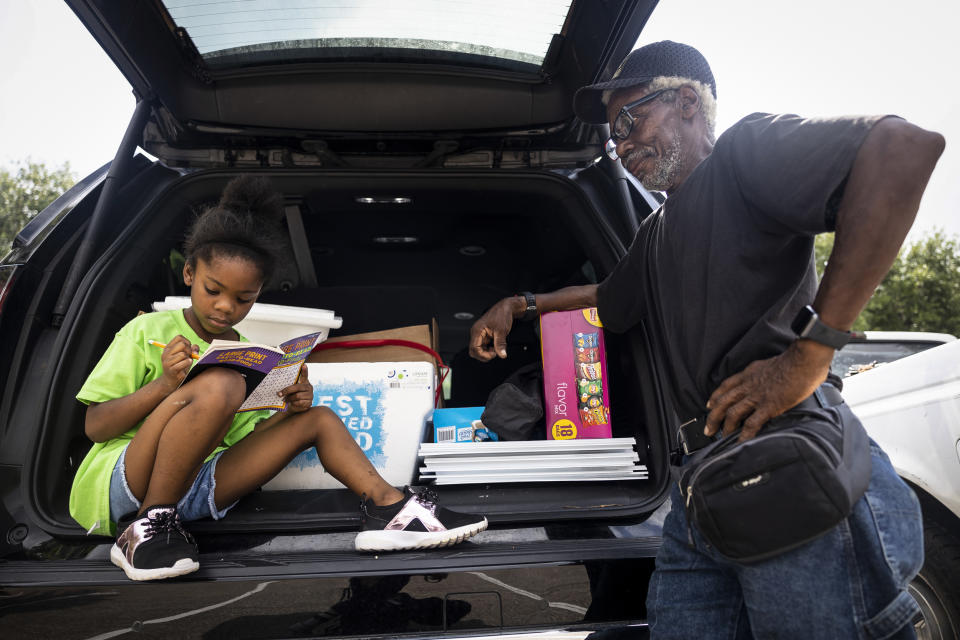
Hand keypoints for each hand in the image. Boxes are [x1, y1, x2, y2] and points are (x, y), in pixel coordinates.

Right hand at [159, 335, 198, 391]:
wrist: (170, 381)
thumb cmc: (179, 366)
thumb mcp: (185, 356)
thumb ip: (192, 349)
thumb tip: (195, 348)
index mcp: (167, 348)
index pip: (179, 338)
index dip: (187, 342)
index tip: (187, 349)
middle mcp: (166, 354)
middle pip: (182, 344)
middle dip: (188, 350)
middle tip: (187, 357)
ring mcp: (167, 362)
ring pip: (183, 354)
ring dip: (188, 359)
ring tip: (185, 363)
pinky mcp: (172, 370)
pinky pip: (185, 362)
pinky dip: (188, 364)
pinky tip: (184, 368)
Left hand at [278, 367, 312, 412]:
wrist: (295, 408)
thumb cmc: (292, 397)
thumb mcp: (291, 390)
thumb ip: (289, 387)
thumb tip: (279, 389)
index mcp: (305, 382)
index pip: (305, 375)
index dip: (304, 370)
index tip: (303, 365)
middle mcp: (309, 387)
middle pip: (297, 387)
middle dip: (287, 390)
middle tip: (279, 394)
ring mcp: (310, 395)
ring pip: (297, 396)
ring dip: (289, 398)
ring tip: (285, 400)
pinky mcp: (309, 402)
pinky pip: (299, 402)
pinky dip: (293, 403)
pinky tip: (292, 403)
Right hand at [469, 297, 518, 360]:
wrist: (506, 307)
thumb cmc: (502, 314)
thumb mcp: (502, 331)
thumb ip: (500, 344)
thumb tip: (501, 355)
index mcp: (477, 330)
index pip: (474, 348)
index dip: (483, 355)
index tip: (494, 354)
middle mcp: (477, 332)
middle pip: (474, 351)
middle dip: (483, 355)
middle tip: (494, 353)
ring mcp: (480, 334)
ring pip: (478, 349)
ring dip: (486, 352)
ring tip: (496, 349)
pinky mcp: (485, 335)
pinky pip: (483, 346)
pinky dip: (489, 349)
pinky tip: (495, 347)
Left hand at [704, 340, 833, 441]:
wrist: (805, 359)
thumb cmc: (797, 359)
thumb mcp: (773, 364)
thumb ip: (767, 374)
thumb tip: (771, 382)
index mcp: (750, 373)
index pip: (727, 385)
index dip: (716, 396)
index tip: (709, 405)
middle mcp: (749, 384)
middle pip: (724, 401)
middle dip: (713, 416)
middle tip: (708, 429)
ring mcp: (758, 396)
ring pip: (733, 413)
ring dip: (726, 427)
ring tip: (722, 438)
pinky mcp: (769, 406)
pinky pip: (752, 423)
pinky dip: (744, 435)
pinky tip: (741, 443)